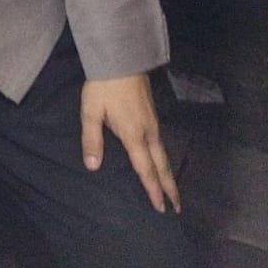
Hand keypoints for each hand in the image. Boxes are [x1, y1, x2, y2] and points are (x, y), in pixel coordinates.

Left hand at [80, 74, 179, 213]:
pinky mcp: (153, 116)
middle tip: (176, 207)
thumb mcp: (91, 113)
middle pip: (162, 165)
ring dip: (169, 175)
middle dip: (169, 187)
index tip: (161, 207)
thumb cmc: (103, 87)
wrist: (121, 60)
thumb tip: (93, 166)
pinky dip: (164, 160)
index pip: (145, 169)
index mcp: (134, 135)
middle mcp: (148, 133)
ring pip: (164, 155)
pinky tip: (161, 163)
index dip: (153, 189)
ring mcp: (153, 124)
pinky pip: (161, 145)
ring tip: (172, 191)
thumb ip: (92, 140)